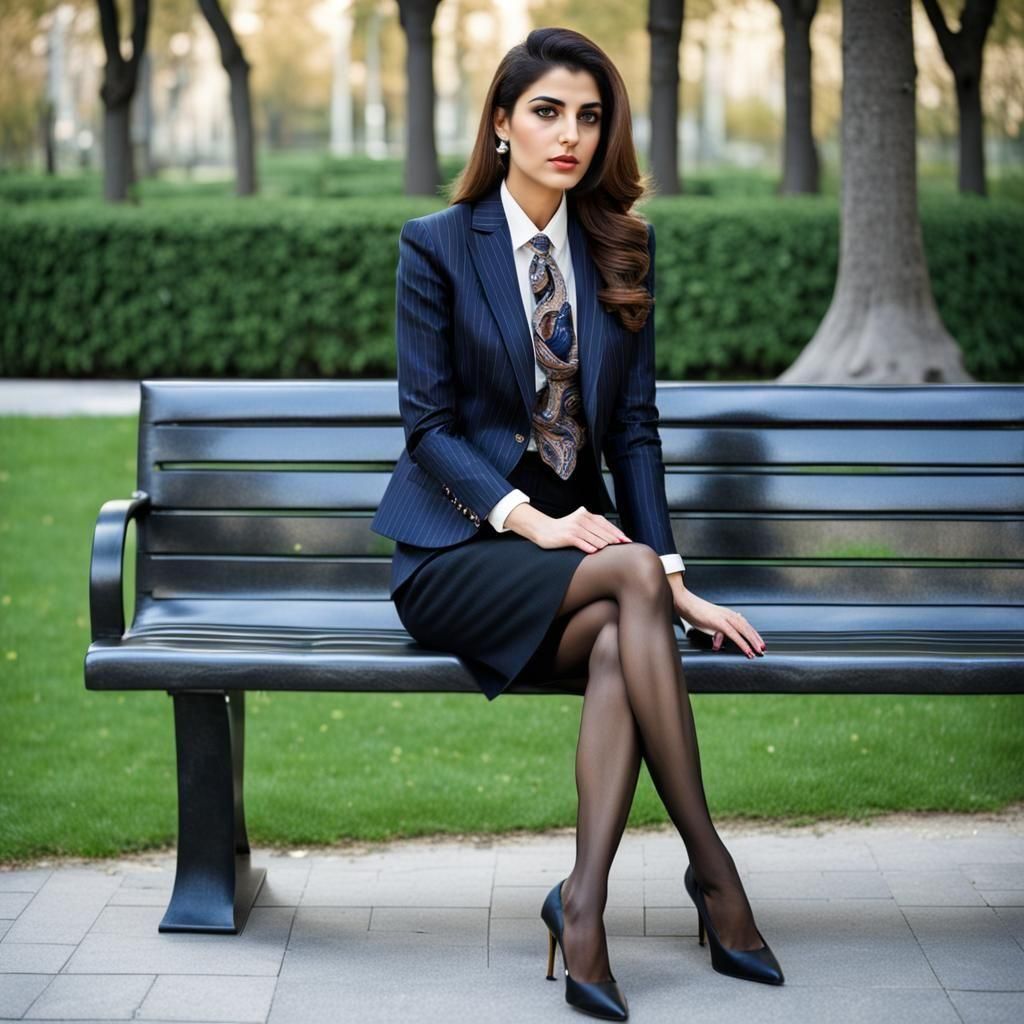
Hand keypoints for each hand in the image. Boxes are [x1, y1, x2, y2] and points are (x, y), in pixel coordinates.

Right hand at [507, 503, 630, 553]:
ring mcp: (574, 527)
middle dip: (613, 539)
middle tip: (623, 546)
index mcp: (586, 515)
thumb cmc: (564, 529)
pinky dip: (589, 547)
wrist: (543, 530)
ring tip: (612, 550)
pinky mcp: (567, 536)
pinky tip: (595, 551)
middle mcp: (581, 519)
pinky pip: (581, 542)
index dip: (617, 532)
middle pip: (601, 531)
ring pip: (593, 537)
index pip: (605, 524)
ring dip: (604, 544)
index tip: (626, 540)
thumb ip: (593, 527)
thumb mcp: (579, 524)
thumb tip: (612, 537)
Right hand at [667, 577, 766, 658]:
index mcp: (728, 614)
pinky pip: (734, 634)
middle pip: (747, 628)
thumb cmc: (695, 612)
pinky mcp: (719, 622)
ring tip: (759, 651)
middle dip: (757, 639)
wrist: (685, 602)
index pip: (745, 625)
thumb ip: (716, 632)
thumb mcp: (708, 624)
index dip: (753, 634)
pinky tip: (747, 650)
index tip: (760, 642)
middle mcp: (729, 615)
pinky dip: (742, 643)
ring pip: (744, 631)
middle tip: (764, 649)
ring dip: (753, 642)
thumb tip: (719, 641)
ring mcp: (725, 618)